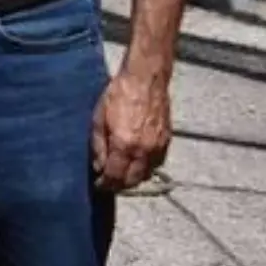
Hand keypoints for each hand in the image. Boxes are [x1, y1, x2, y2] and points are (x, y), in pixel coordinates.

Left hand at [91, 69, 171, 191]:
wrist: (145, 80)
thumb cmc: (118, 95)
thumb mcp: (98, 119)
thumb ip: (98, 146)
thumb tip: (98, 167)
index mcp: (124, 145)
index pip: (115, 176)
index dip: (106, 184)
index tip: (99, 185)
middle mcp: (144, 150)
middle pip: (133, 180)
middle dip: (119, 185)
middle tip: (109, 183)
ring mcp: (158, 147)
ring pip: (147, 174)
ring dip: (134, 178)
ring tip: (122, 174)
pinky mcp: (167, 141)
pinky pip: (157, 164)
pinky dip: (146, 168)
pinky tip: (137, 163)